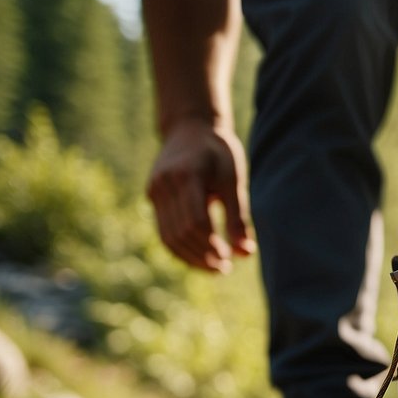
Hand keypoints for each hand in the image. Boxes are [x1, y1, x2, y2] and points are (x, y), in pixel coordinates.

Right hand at [146, 119, 253, 272]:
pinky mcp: (152, 197)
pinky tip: (199, 258)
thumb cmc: (219, 152)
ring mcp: (154, 191)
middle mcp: (164, 184)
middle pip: (180, 233)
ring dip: (191, 258)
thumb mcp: (233, 180)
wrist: (190, 128)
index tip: (228, 259)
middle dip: (202, 256)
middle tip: (224, 270)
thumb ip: (238, 216)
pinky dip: (180, 249)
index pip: (196, 221)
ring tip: (214, 269)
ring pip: (168, 237)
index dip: (211, 245)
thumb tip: (245, 253)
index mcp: (186, 175)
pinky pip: (163, 231)